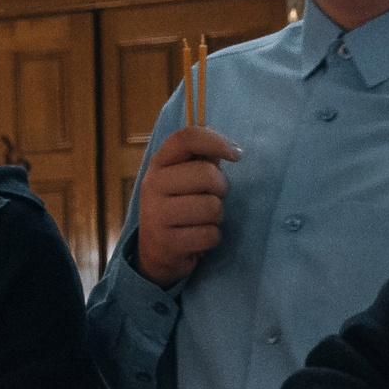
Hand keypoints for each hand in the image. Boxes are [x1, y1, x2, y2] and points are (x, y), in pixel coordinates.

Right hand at [133, 127, 241, 287]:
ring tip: (203, 219)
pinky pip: (209, 234)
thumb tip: (231, 149)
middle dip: (221, 187)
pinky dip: (211, 237)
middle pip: (206, 174)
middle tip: (214, 197)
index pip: (186, 138)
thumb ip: (204, 159)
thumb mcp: (185, 177)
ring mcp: (155, 214)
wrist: (155, 250)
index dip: (215, 141)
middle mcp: (152, 184)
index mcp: (159, 163)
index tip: (236, 154)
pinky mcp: (166, 242)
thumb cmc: (180, 205)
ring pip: (211, 207)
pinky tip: (198, 237)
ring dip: (216, 216)